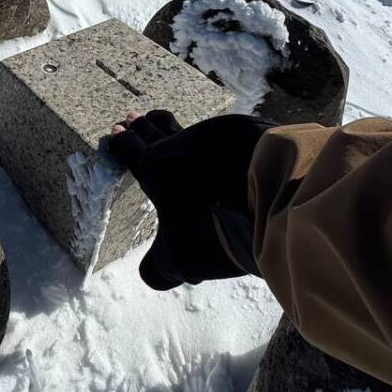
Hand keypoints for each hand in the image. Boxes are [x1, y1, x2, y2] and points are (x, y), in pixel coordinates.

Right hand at [108, 111, 272, 288]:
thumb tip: (153, 273)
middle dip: (142, 125)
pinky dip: (214, 140)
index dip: (122, 143)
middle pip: (156, 129)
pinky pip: (221, 133)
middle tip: (133, 118)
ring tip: (163, 121)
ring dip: (173, 128)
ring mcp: (217, 136)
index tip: (116, 133)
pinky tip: (218, 144)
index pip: (132, 150)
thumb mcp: (182, 260)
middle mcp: (182, 147)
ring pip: (187, 128)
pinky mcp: (248, 132)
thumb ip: (160, 270)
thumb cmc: (217, 227)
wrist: (275, 193)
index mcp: (157, 170)